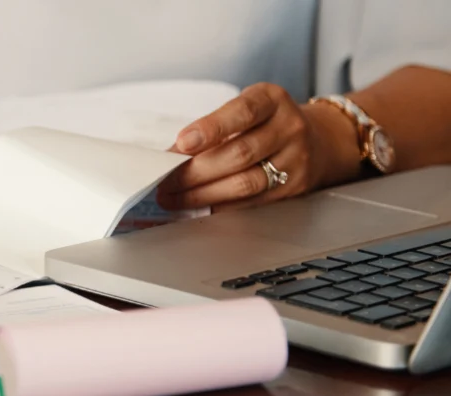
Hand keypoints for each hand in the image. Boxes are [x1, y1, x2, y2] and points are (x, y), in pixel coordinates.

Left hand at [157, 82, 356, 211]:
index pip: (242, 112)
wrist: (319, 140)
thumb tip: (171, 156)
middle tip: (165, 181)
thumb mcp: (245, 109)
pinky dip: (220, 206)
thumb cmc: (266, 122)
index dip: (211, 128)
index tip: (182, 142)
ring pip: (245, 183)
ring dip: (202, 195)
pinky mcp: (294, 189)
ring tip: (173, 198)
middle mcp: (289, 128)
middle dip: (195, 171)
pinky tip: (198, 206)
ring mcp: (295, 160)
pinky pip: (251, 202)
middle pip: (239, 154)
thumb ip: (212, 127)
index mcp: (272, 100)